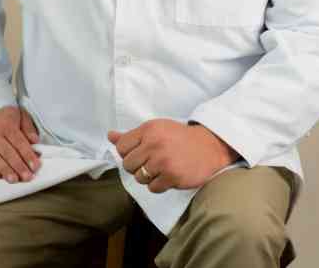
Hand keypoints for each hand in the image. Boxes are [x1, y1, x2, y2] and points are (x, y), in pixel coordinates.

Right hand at [0, 105, 40, 182]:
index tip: (35, 166)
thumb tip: (35, 141)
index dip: (28, 155)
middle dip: (18, 166)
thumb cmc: (7, 116)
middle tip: (27, 177)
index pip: (19, 142)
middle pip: (8, 153)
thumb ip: (28, 129)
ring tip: (14, 180)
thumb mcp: (21, 115)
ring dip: (5, 171)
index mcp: (7, 125)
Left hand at [108, 118, 239, 193]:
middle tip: (151, 162)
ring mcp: (162, 161)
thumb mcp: (156, 129)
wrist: (209, 146)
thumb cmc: (179, 137)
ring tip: (161, 168)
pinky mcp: (172, 176)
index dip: (128, 153)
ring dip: (148, 177)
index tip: (140, 153)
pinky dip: (158, 185)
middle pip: (128, 165)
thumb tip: (110, 136)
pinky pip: (152, 188)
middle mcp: (153, 143)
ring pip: (139, 178)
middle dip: (137, 166)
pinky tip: (168, 176)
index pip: (121, 147)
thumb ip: (131, 135)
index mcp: (148, 129)